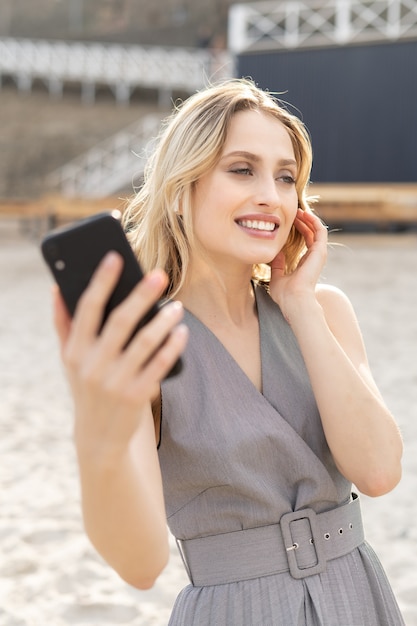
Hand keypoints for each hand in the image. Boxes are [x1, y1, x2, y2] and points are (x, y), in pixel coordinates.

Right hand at [53, 252, 187, 454]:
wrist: (98, 435)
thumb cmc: (86, 386)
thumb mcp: (70, 359)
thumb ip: (64, 324)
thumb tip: (57, 288)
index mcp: (75, 350)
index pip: (88, 308)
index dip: (101, 281)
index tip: (115, 257)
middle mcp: (93, 365)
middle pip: (120, 321)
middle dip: (141, 295)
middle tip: (160, 275)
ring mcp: (115, 382)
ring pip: (145, 342)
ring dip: (163, 320)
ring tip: (177, 306)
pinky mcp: (137, 396)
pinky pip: (160, 365)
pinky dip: (172, 347)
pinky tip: (182, 332)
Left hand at [268, 209, 327, 319]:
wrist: (293, 299)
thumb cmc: (285, 294)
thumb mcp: (277, 277)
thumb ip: (277, 266)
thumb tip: (276, 254)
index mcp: (305, 263)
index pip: (305, 241)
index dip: (299, 229)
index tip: (289, 220)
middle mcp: (314, 258)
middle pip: (311, 234)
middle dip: (303, 222)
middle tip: (294, 212)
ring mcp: (318, 254)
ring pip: (317, 230)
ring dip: (308, 219)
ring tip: (298, 211)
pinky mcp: (320, 251)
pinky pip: (320, 231)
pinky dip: (314, 221)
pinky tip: (304, 214)